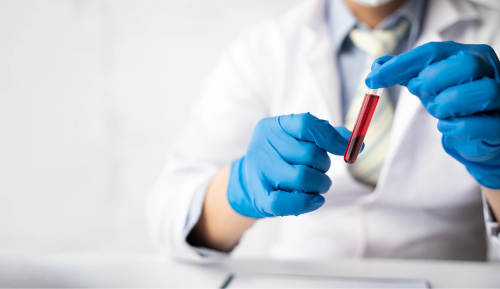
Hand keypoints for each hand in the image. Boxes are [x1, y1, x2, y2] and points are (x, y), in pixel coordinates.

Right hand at [228, 113, 350, 217]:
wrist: (248, 183)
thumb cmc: (280, 158)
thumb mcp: (296, 140)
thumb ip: (325, 136)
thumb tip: (356, 143)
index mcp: (272, 127)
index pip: (306, 124)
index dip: (331, 137)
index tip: (347, 148)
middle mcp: (262, 147)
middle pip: (309, 153)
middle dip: (324, 164)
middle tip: (320, 169)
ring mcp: (260, 173)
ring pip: (303, 177)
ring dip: (321, 183)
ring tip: (318, 184)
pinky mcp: (262, 198)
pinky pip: (290, 202)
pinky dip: (309, 201)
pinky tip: (315, 199)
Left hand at [366, 41, 499, 188]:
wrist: (480, 132)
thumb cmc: (454, 101)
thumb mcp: (429, 84)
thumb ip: (405, 74)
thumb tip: (377, 67)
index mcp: (469, 54)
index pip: (432, 52)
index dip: (400, 65)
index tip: (373, 78)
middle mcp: (490, 71)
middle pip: (466, 64)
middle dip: (433, 81)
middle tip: (419, 94)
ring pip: (481, 92)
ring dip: (448, 103)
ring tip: (437, 111)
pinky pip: (482, 125)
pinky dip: (457, 128)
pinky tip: (447, 127)